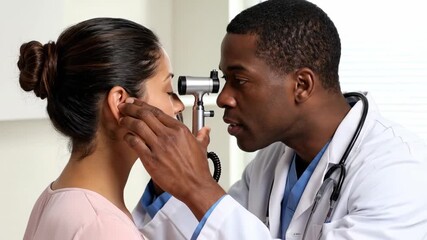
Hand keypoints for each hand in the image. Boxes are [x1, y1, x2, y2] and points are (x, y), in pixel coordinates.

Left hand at [118, 99, 225, 219]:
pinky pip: (135, 143)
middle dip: (131, 108)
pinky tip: (126, 137)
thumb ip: (202, 136)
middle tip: (123, 107)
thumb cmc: (197, 169)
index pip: (157, 112)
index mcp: (180, 130)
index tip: (135, 103)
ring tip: (122, 120)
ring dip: (127, 121)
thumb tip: (205, 130)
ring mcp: (159, 147)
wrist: (195, 186)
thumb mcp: (202, 147)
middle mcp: (169, 136)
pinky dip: (128, 137)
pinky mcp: (151, 159)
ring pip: (138, 126)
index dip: (143, 105)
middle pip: (145, 115)